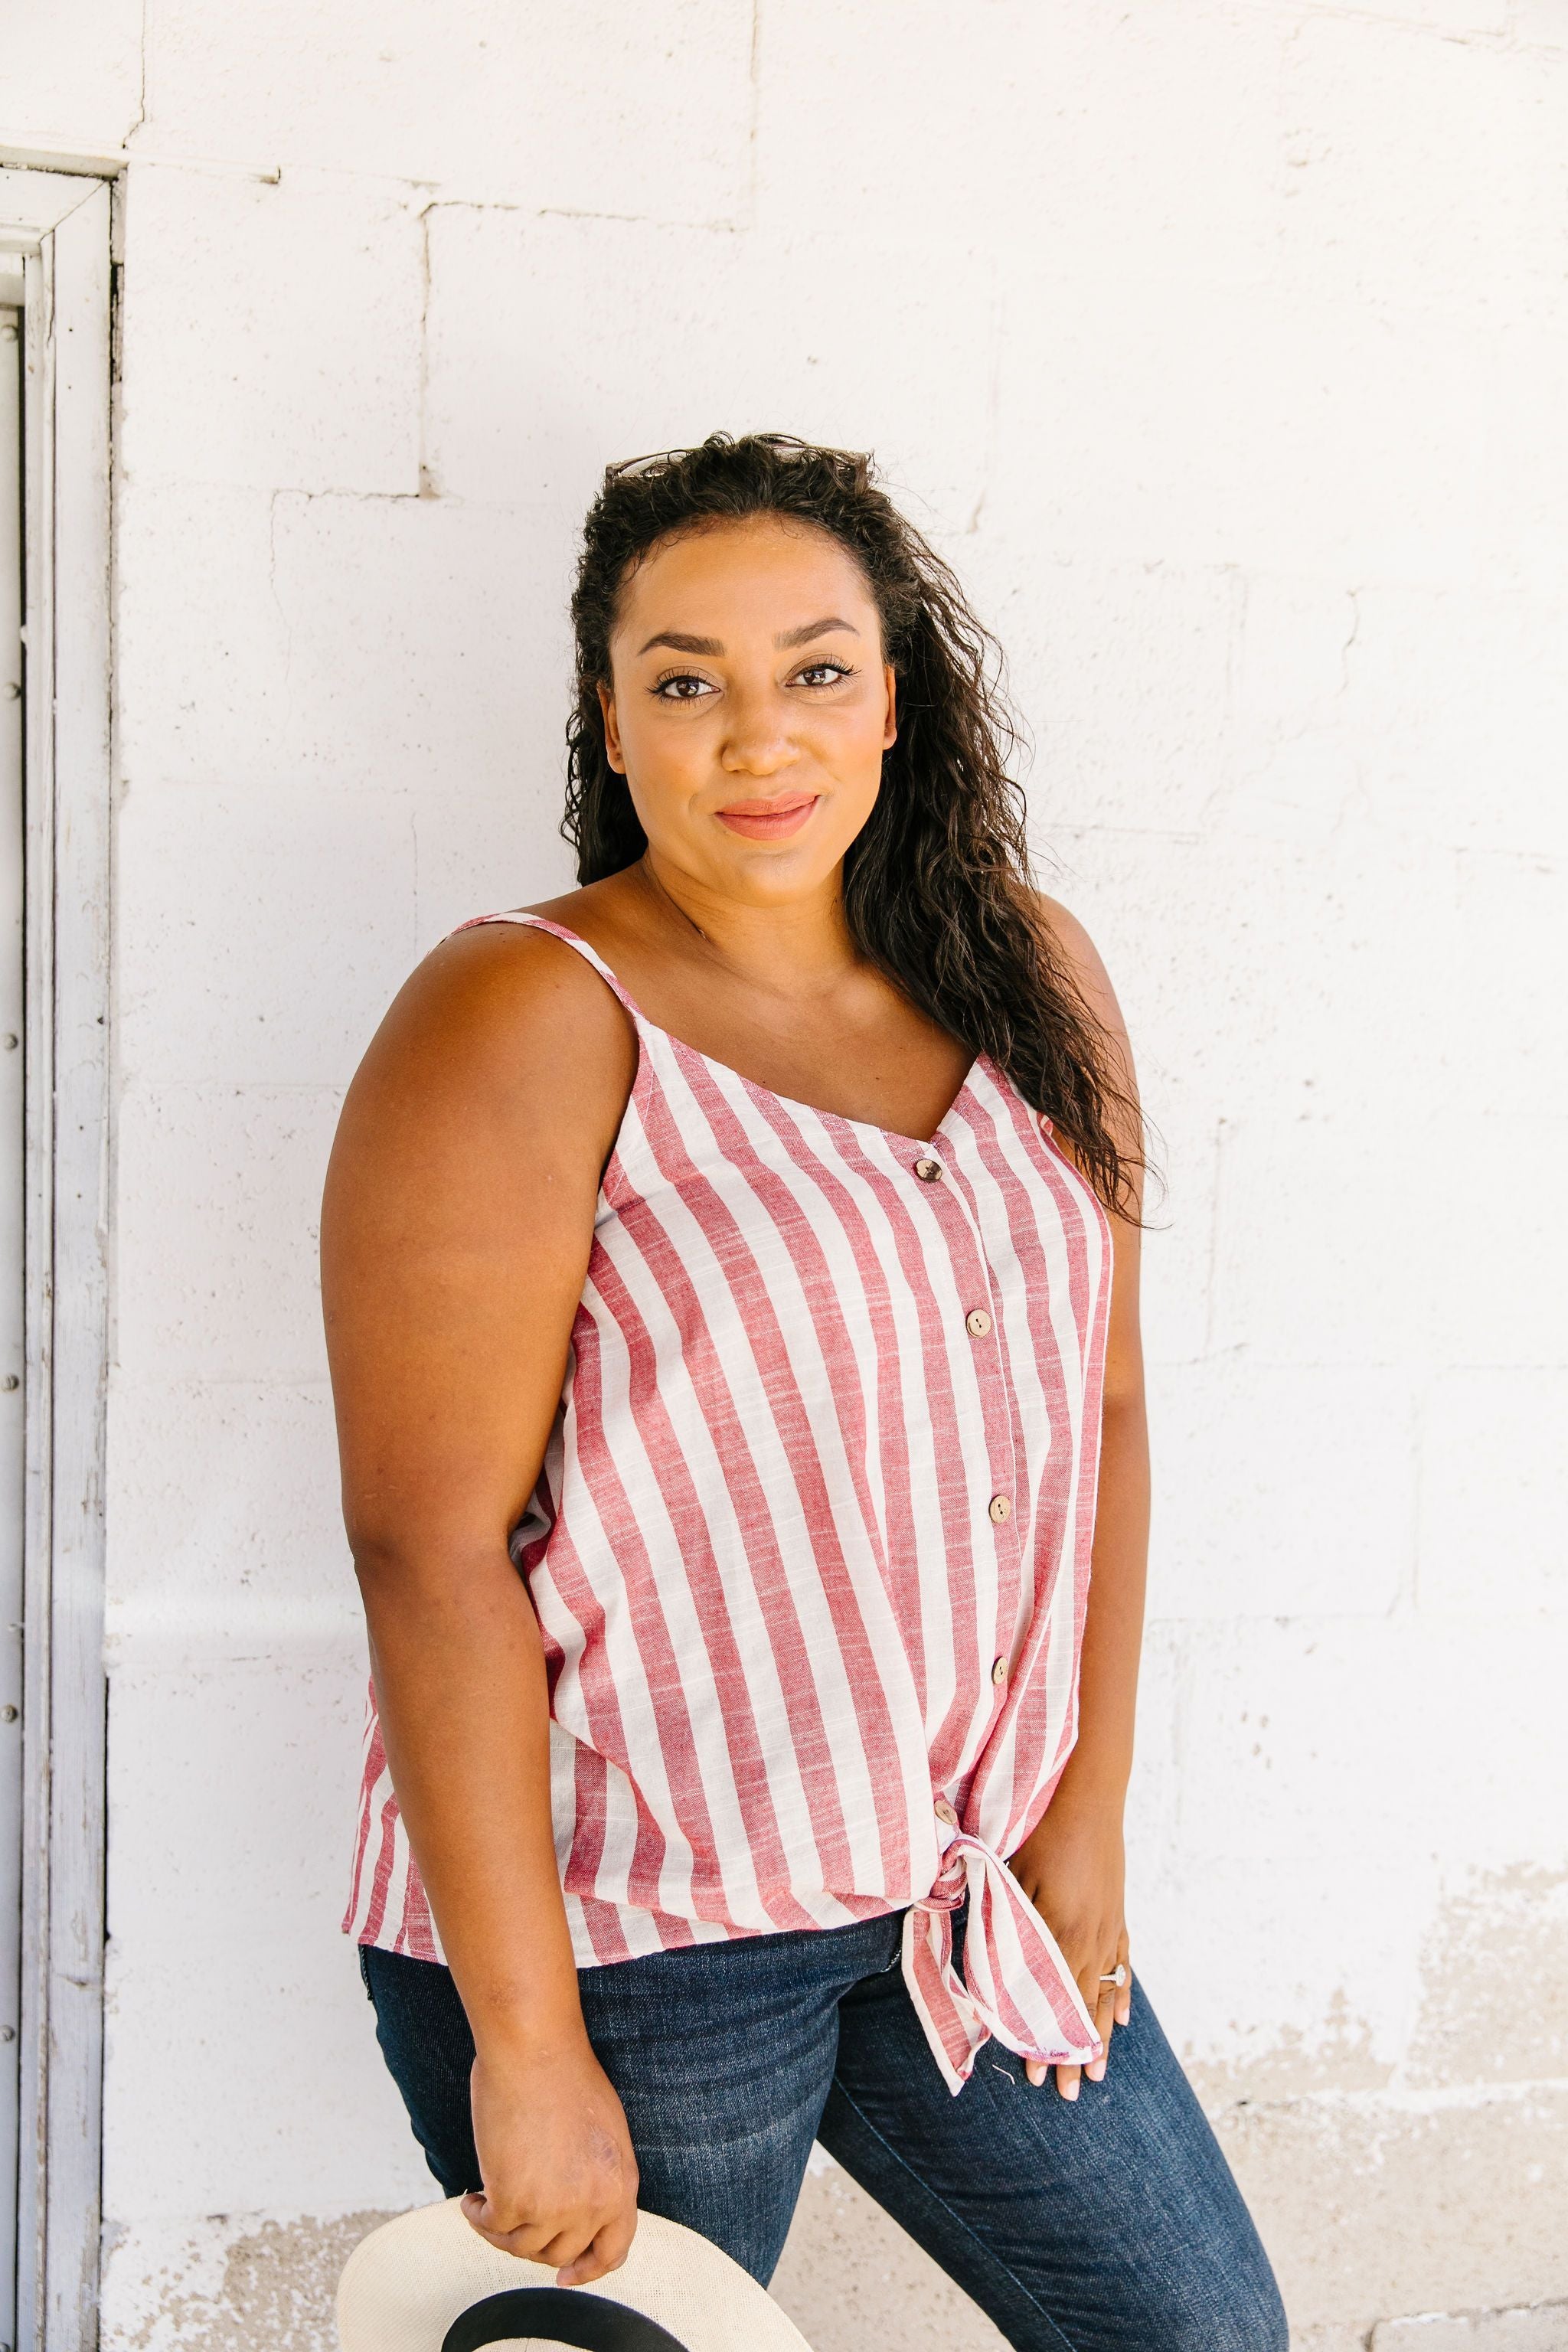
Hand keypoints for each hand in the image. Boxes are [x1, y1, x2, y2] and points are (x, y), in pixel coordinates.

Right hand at [463, 2031, 638, 2283]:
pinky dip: (476, 2216)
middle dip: (535, 2243)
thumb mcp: (604, 2132)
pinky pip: (489, 2227)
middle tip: (513, 2222)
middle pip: (560, 2253)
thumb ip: (597, 2175)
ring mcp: (553, 2208)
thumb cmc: (566, 2076)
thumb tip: (577, 2209)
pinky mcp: (513, 2201)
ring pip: (521, 2247)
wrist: (536, 2051)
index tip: (565, 2276)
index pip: (612, 2251)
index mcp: (621, 2185)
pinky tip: (472, 2199)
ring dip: (500, 2232)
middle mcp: (592, 2204)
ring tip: (486, 2206)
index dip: (588, 2270)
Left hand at [1008, 1792, 1131, 2101]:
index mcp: (1063, 1931)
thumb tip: (989, 1966)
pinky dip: (1120, 1992)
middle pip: (1082, 2007)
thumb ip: (1006, 1922)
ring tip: (1098, 2070)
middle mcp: (1092, 1936)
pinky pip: (1122, 1962)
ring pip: (1106, 1992)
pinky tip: (1121, 2017)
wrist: (1089, 1790)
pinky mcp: (1117, 1910)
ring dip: (1100, 2032)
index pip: (1053, 2002)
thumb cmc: (1042, 1827)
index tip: (1036, 2074)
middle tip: (1068, 2093)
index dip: (1045, 2040)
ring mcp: (1110, 1925)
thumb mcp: (1016, 1875)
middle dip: (1074, 2052)